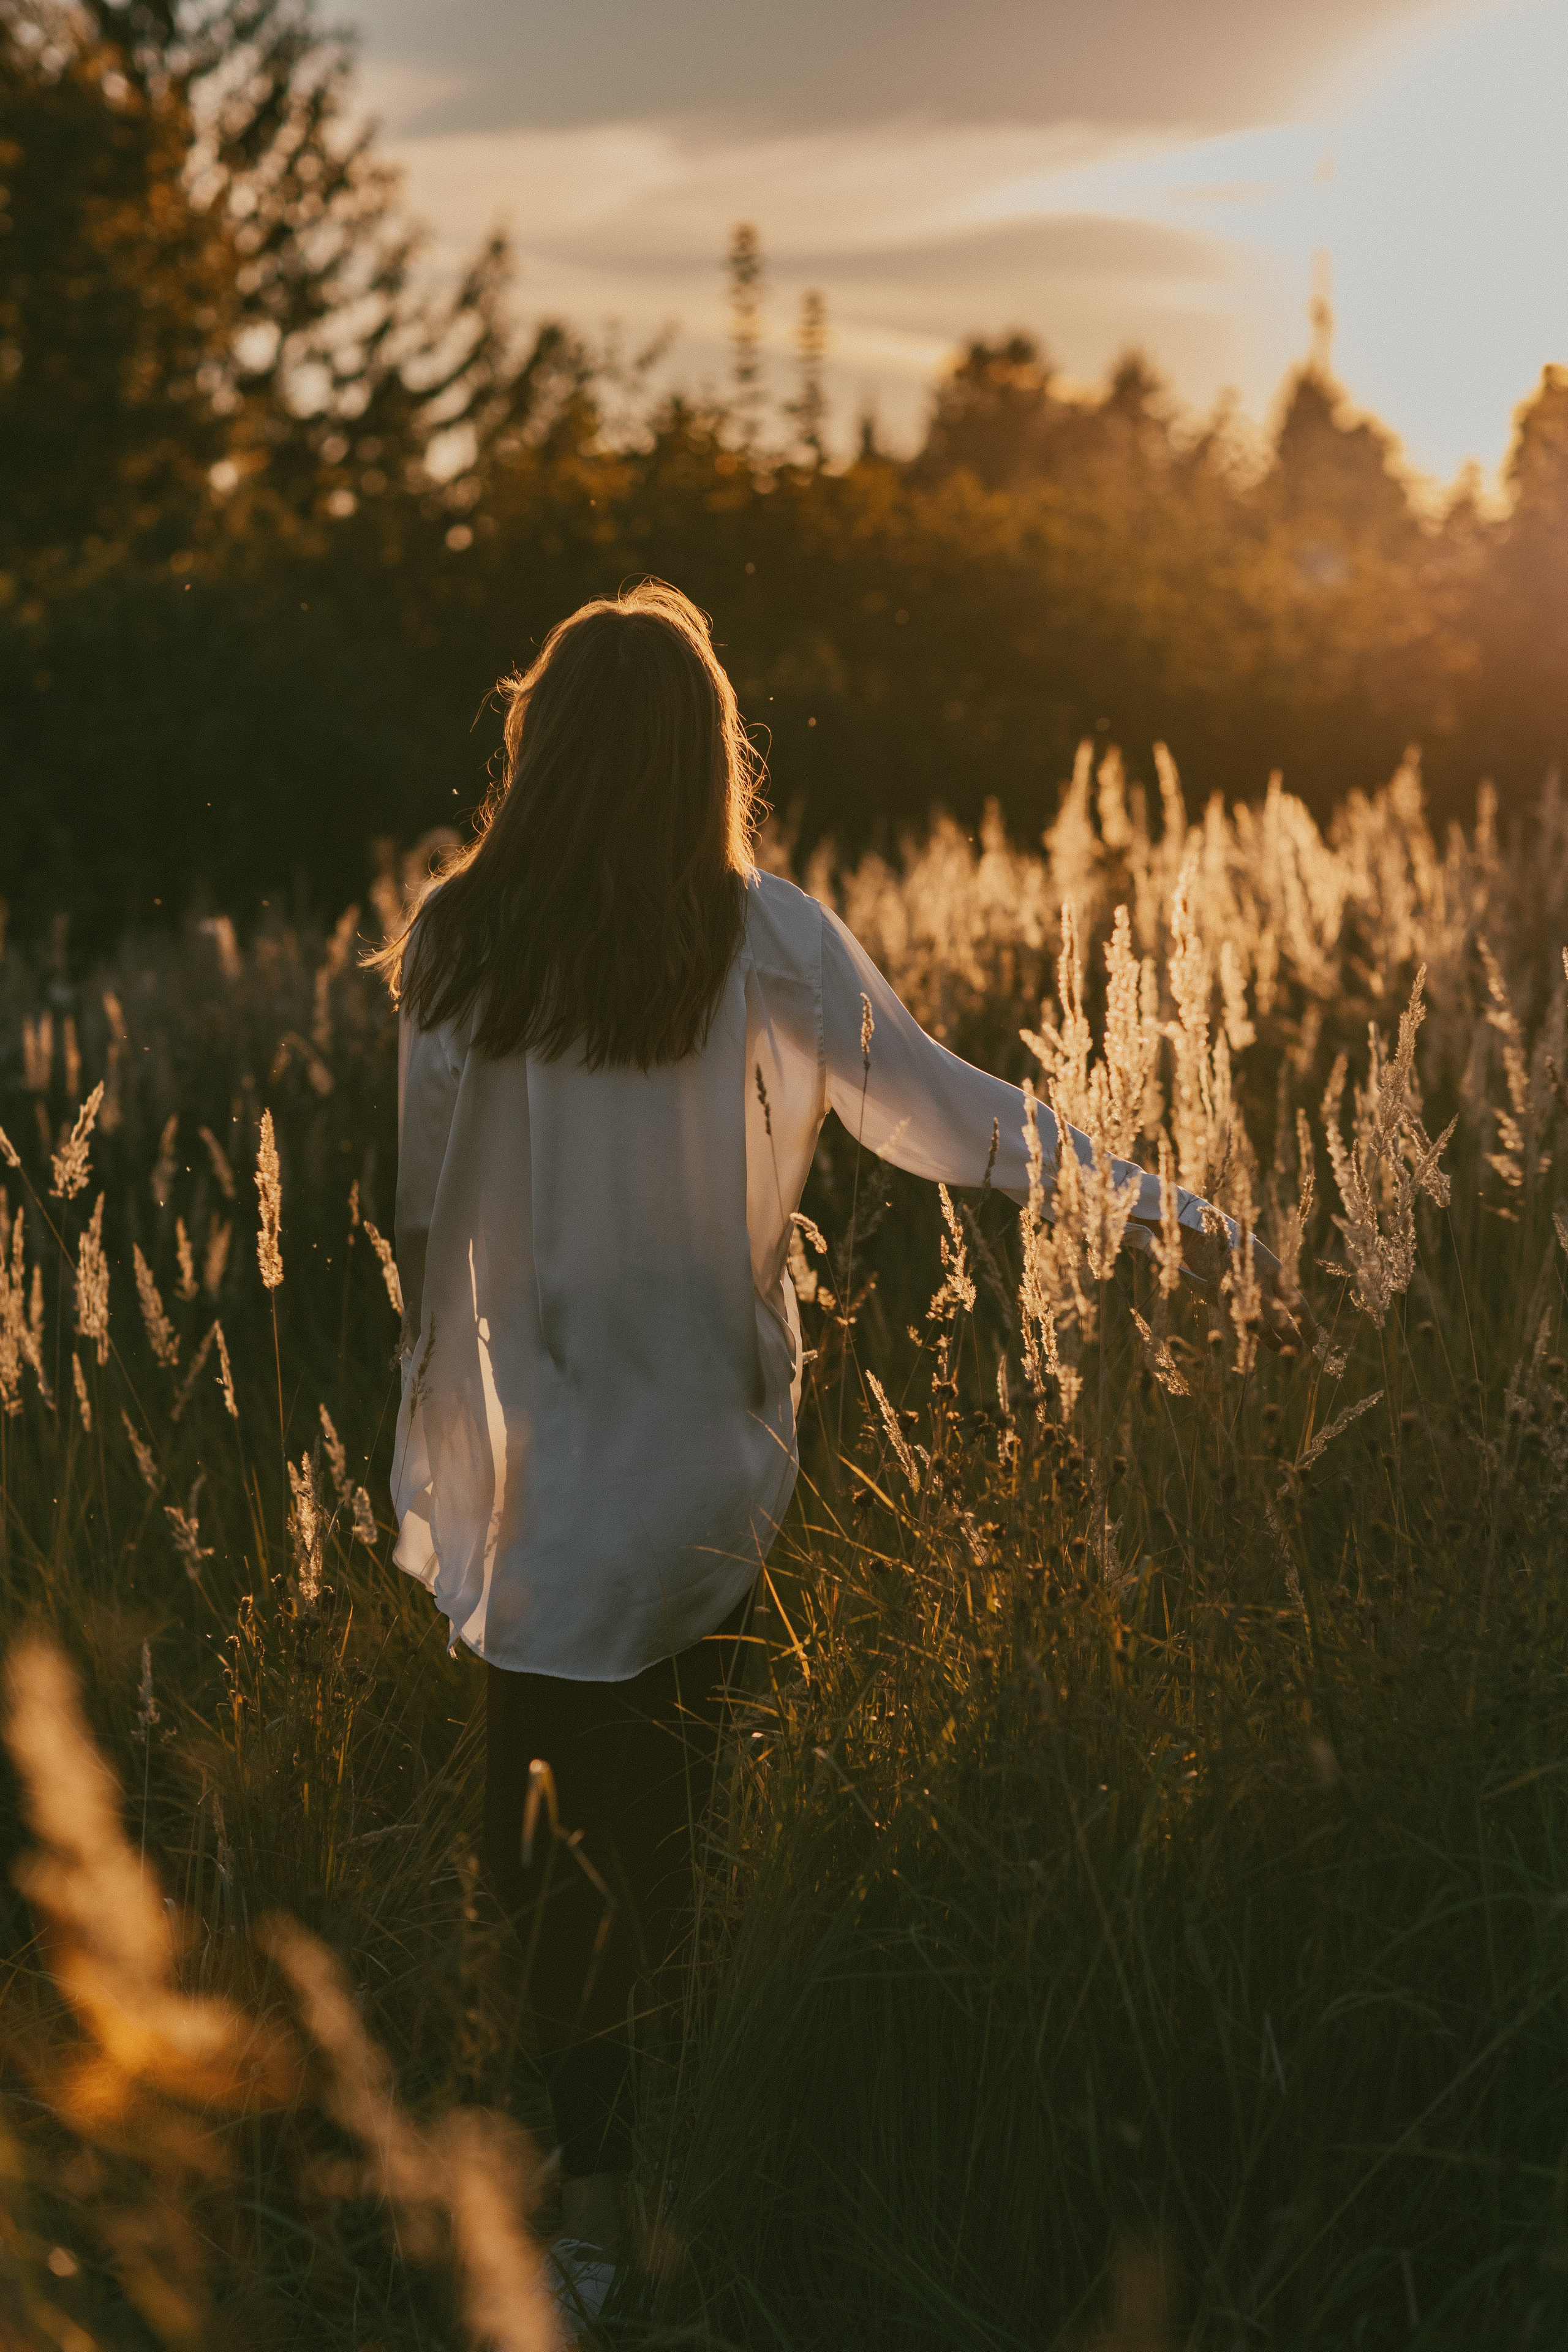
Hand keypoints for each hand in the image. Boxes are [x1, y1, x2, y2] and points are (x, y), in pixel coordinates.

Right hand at [1175, 1221, 1320, 1356]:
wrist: (1205, 1236)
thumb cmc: (1240, 1250)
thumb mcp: (1263, 1261)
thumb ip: (1275, 1286)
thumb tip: (1290, 1315)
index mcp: (1275, 1272)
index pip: (1298, 1305)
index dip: (1308, 1326)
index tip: (1314, 1341)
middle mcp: (1261, 1284)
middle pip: (1282, 1321)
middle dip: (1292, 1339)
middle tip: (1298, 1350)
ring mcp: (1240, 1294)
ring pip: (1261, 1328)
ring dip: (1273, 1342)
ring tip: (1281, 1350)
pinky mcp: (1222, 1301)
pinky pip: (1239, 1325)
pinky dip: (1249, 1334)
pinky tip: (1256, 1340)